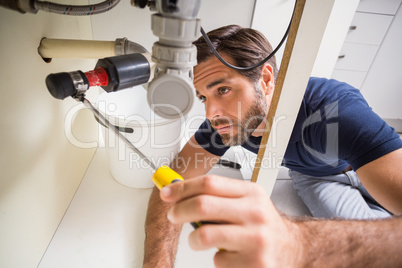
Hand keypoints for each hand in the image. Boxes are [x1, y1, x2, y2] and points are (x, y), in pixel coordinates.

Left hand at [159, 175, 302, 267]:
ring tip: (202, 240)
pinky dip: (218, 259)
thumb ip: (216, 196)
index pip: (209, 184)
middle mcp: (256, 213)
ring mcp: (256, 239)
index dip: (182, 188)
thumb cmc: (261, 225)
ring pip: (205, 235)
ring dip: (194, 240)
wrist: (291, 248)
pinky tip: (231, 255)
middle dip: (179, 211)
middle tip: (173, 215)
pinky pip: (218, 260)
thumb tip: (178, 193)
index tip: (167, 193)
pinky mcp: (255, 264)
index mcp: (251, 193)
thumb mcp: (246, 202)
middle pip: (203, 205)